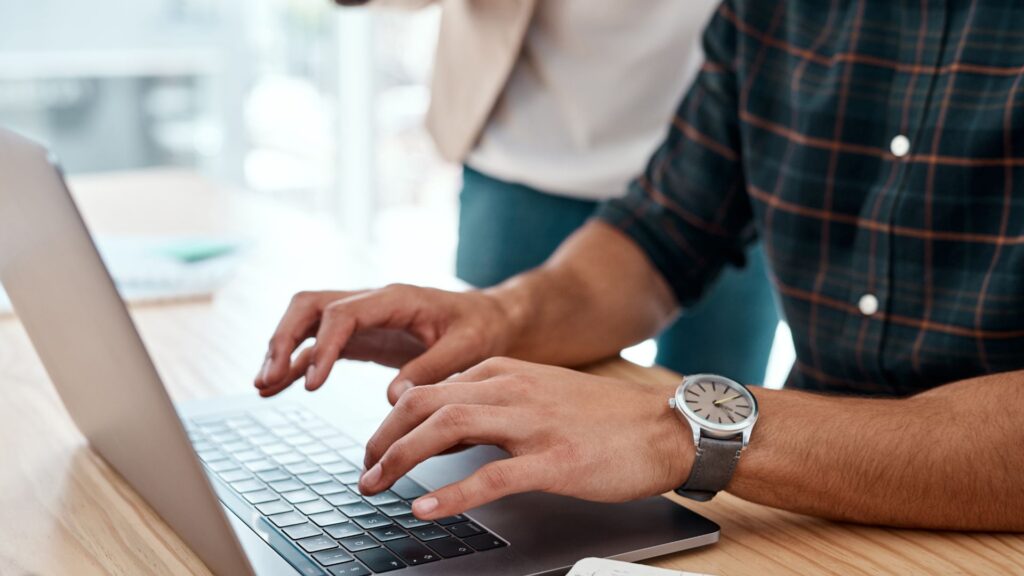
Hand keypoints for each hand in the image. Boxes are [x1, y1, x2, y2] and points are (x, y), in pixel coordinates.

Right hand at [254, 285, 514, 402]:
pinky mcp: (361, 337)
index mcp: (395, 298)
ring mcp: (362, 318)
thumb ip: (433, 368)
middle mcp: (371, 301)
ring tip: (263, 386)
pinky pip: (318, 344)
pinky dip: (296, 363)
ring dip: (282, 349)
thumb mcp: (468, 347)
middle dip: (284, 337)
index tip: (313, 384)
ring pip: (306, 322)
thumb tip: (395, 397)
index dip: (323, 346)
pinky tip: (276, 387)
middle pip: (310, 305)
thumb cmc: (481, 328)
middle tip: (270, 376)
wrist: (490, 319)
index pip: (344, 314)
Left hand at [357, 357, 693, 518]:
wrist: (666, 427)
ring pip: (447, 428)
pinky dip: (451, 493)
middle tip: (364, 468)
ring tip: (376, 484)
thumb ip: (494, 401)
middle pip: (425, 402)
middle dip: (384, 436)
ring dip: (401, 457)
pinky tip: (425, 508)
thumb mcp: (541, 392)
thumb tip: (445, 425)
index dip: (394, 419)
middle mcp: (513, 390)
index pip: (430, 387)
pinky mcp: (555, 461)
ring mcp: (533, 424)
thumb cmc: (605, 417)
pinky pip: (491, 476)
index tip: (378, 446)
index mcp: (507, 372)